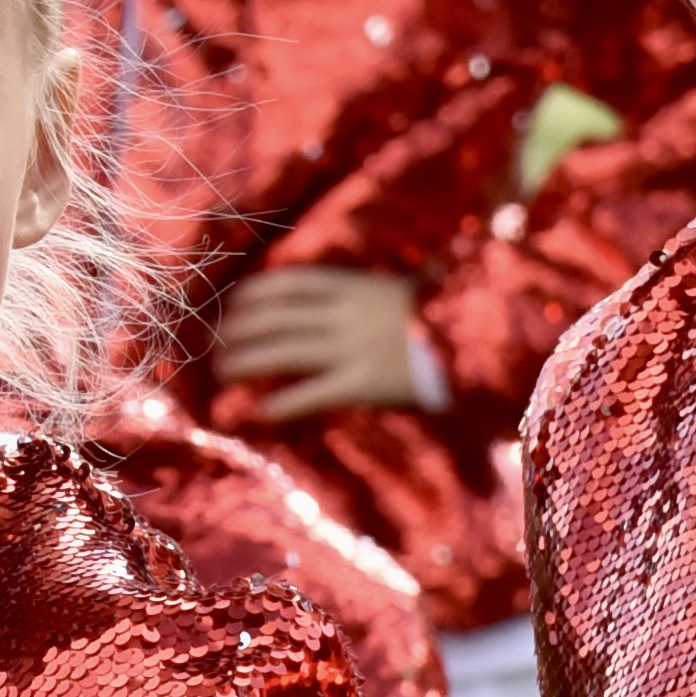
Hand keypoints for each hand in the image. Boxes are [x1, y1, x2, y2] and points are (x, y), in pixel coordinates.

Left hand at [211, 267, 433, 421]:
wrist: (480, 338)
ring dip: (246, 362)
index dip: (252, 294)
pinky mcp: (364, 383)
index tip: (232, 307)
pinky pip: (312, 393)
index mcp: (354, 286)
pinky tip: (262, 413)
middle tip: (215, 345)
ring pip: (283, 351)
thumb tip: (319, 307)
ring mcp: (352, 347)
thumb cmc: (440, 318)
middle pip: (274, 316)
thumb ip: (358, 298)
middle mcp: (345, 313)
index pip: (287, 283)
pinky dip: (283, 403)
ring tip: (223, 374)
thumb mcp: (396, 293)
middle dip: (238, 329)